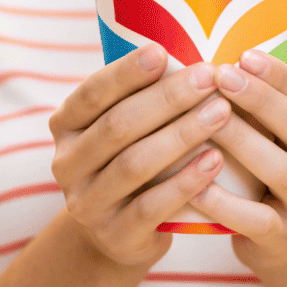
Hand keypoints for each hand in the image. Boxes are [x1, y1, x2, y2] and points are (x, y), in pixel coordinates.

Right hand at [49, 43, 231, 266]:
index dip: (126, 73)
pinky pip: (151, 206)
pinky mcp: (114, 236)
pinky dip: (185, 181)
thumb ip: (141, 97)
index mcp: (65, 126)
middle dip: (167, 99)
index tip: (162, 51)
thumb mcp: (125, 129)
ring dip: (182, 135)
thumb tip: (190, 51)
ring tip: (221, 112)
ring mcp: (87, 203)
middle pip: (118, 125)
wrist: (119, 234)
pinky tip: (216, 160)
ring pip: (134, 163)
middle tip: (209, 78)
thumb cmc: (132, 160)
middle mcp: (67, 163)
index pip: (92, 93)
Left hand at [189, 50, 286, 270]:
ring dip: (244, 142)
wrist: (284, 242)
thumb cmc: (267, 173)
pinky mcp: (283, 238)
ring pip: (283, 171)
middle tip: (221, 76)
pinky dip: (226, 203)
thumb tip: (212, 52)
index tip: (243, 54)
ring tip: (208, 119)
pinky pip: (257, 220)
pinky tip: (197, 185)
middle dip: (261, 99)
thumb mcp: (277, 137)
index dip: (279, 76)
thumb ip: (259, 104)